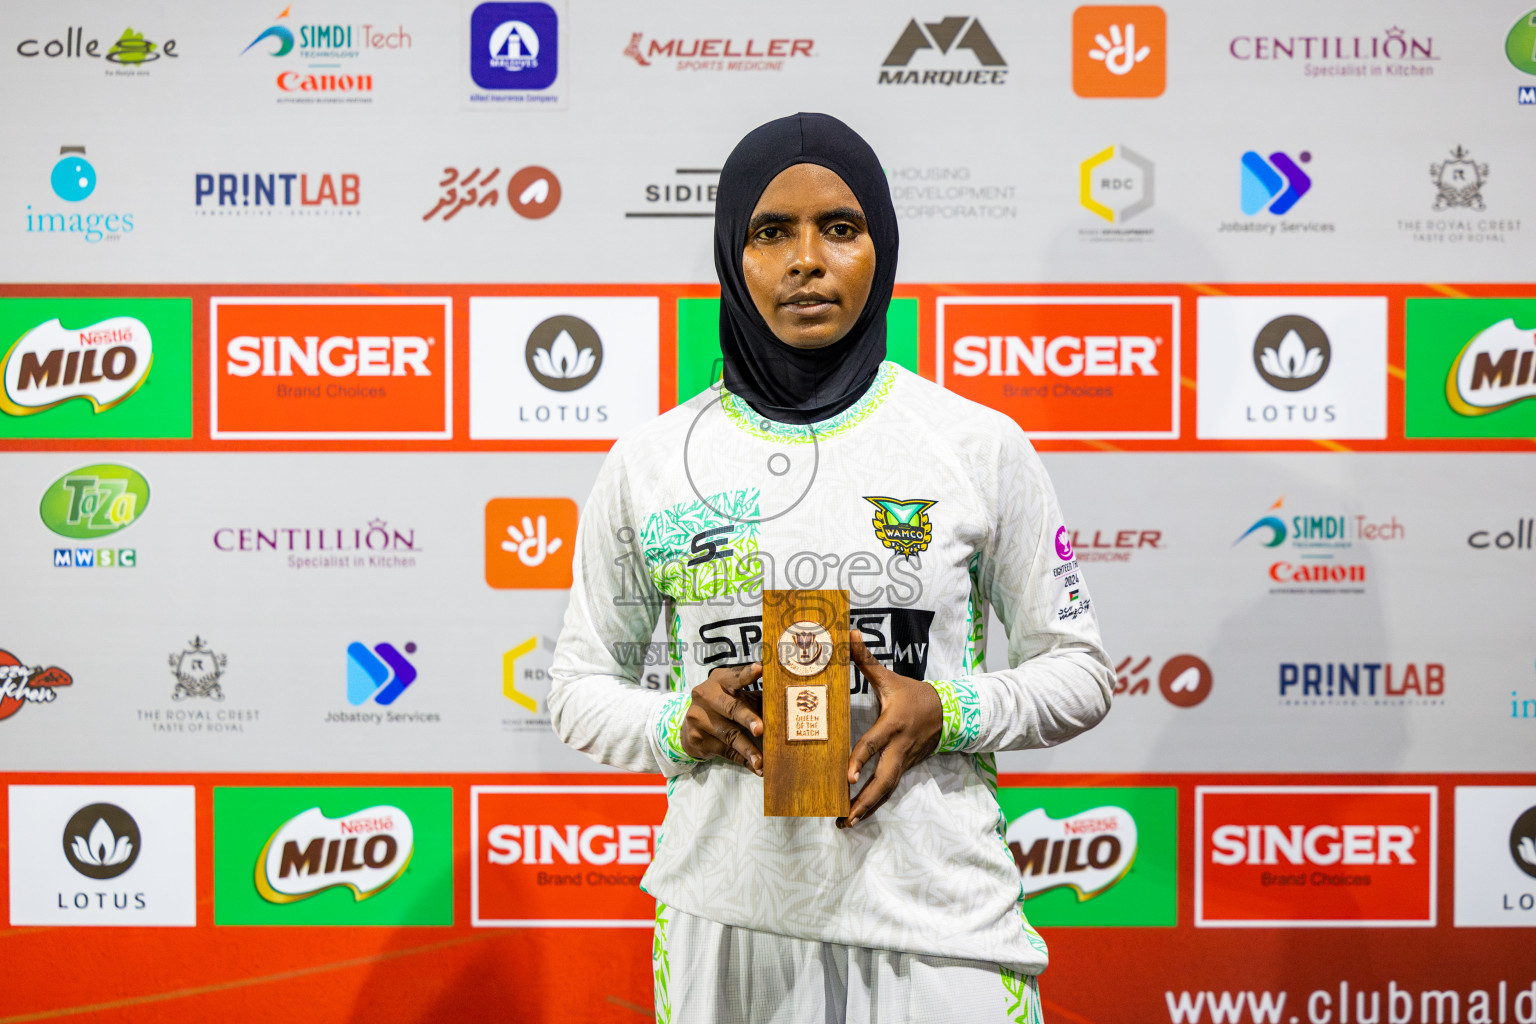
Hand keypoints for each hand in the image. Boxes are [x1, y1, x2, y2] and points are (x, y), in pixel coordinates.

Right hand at [680, 662, 764, 775]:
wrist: (691, 725)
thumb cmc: (725, 705)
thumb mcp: (738, 697)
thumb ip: (758, 697)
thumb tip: (790, 701)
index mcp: (720, 680)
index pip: (735, 676)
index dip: (747, 674)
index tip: (760, 669)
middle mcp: (706, 695)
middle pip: (731, 708)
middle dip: (747, 718)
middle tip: (760, 729)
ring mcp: (698, 718)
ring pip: (729, 735)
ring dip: (748, 749)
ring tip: (761, 761)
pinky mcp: (696, 738)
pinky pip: (725, 751)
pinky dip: (743, 760)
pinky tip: (755, 768)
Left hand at [838, 636, 941, 828]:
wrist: (950, 712)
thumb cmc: (914, 694)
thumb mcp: (890, 677)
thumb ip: (865, 659)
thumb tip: (847, 633)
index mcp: (893, 724)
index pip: (874, 744)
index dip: (860, 760)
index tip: (846, 777)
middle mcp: (899, 747)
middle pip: (882, 780)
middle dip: (863, 800)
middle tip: (843, 818)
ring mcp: (905, 761)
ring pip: (886, 789)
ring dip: (867, 808)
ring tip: (845, 824)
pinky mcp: (906, 768)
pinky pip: (890, 788)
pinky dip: (874, 803)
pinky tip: (858, 815)